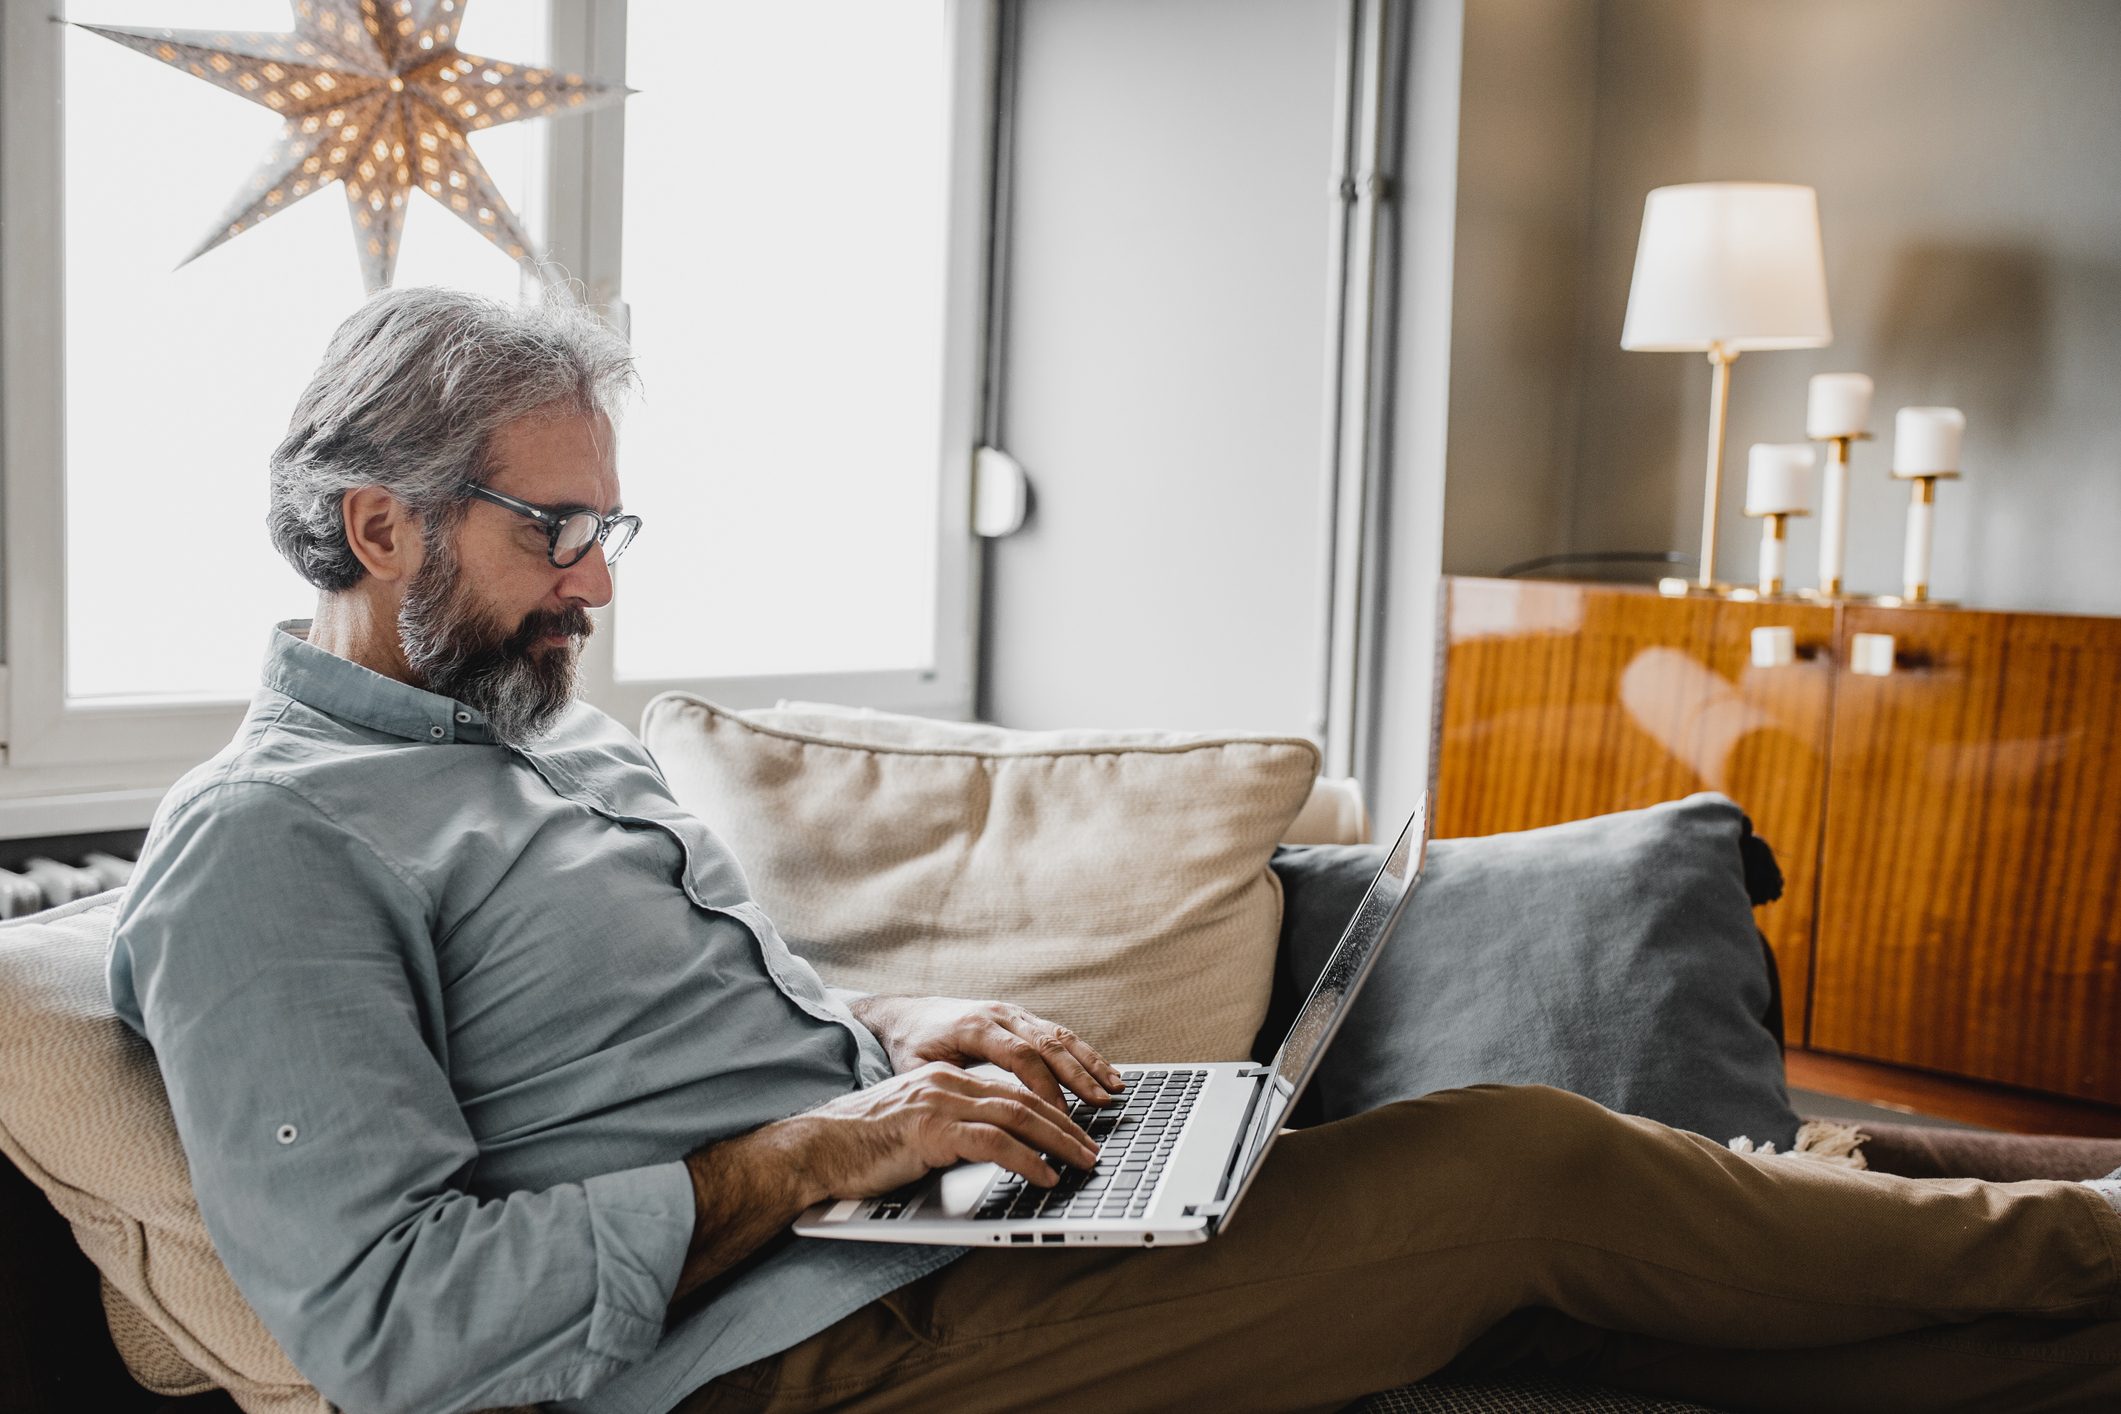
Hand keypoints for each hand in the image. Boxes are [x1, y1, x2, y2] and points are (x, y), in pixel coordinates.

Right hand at [777, 1061, 1102, 1200]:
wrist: (816, 1149)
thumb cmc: (860, 1147)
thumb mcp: (915, 1128)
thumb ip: (951, 1128)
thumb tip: (995, 1148)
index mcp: (945, 1077)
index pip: (1012, 1089)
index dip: (1050, 1110)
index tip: (1075, 1133)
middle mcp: (947, 1082)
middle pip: (1024, 1098)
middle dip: (1066, 1126)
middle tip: (1093, 1151)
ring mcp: (940, 1102)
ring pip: (1018, 1116)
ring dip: (1058, 1143)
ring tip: (1081, 1164)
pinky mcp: (932, 1130)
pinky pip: (994, 1143)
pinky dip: (1027, 1160)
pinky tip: (1045, 1177)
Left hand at [848, 995, 1124, 1110]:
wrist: (908, 1015)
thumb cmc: (912, 1047)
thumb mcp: (919, 1068)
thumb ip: (950, 1086)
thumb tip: (977, 1115)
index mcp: (975, 1026)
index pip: (1018, 1055)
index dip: (1042, 1084)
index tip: (1059, 1113)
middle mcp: (1000, 1015)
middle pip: (1048, 1044)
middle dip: (1078, 1076)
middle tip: (1101, 1104)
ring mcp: (1015, 1014)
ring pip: (1060, 1037)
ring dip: (1090, 1064)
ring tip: (1115, 1089)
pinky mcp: (1023, 1020)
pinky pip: (1059, 1035)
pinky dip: (1085, 1056)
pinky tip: (1105, 1073)